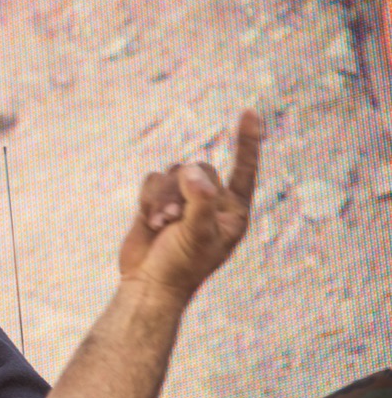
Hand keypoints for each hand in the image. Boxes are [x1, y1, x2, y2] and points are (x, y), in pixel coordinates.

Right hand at [118, 110, 261, 300]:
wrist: (148, 284)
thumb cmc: (181, 265)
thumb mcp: (198, 234)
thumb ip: (200, 199)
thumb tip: (191, 170)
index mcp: (232, 211)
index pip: (244, 170)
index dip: (247, 142)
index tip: (248, 113)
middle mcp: (210, 201)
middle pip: (198, 167)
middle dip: (182, 191)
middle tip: (174, 220)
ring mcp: (183, 201)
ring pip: (172, 172)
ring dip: (163, 197)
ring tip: (161, 225)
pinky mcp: (157, 201)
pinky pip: (153, 179)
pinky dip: (149, 198)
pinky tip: (149, 222)